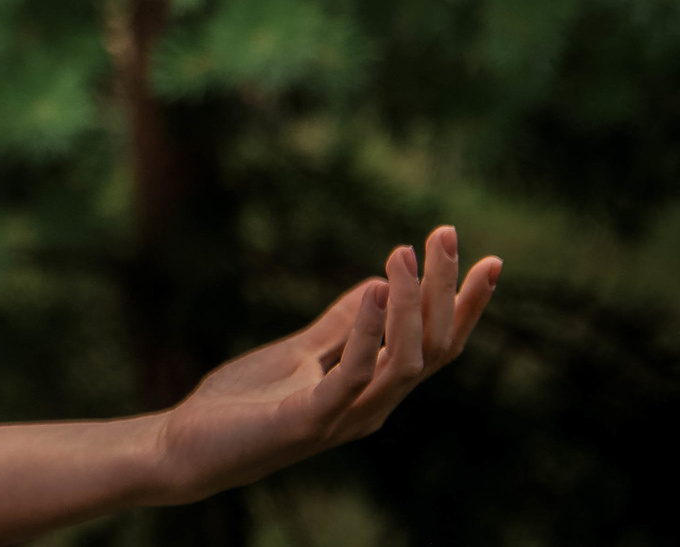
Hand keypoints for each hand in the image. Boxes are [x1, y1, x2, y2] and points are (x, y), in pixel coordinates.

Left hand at [152, 225, 502, 504]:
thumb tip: (377, 286)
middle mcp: (372, 406)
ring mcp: (345, 416)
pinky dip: (365, 331)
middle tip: (445, 234)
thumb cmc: (243, 406)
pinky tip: (371, 289)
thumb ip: (336, 327)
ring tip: (404, 251)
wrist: (188, 447)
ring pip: (406, 362)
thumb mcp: (297, 354)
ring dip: (409, 304)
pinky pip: (352, 374)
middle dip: (445, 290)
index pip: (437, 347)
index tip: (492, 262)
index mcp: (373, 390)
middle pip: (433, 349)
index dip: (466, 307)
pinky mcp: (310, 420)